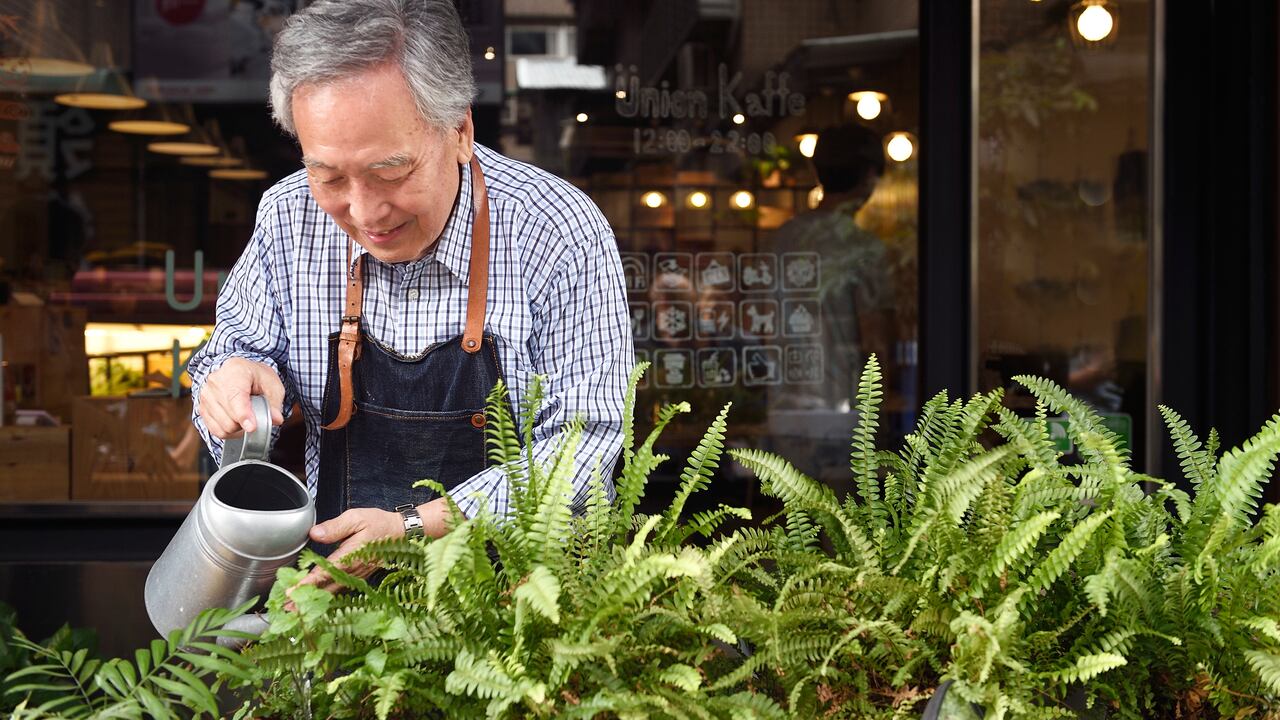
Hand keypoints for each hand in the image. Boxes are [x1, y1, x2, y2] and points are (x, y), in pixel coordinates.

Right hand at [198, 358, 284, 438]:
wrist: (239, 372)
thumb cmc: (256, 378)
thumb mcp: (273, 385)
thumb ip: (275, 403)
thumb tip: (276, 419)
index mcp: (235, 370)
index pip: (236, 397)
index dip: (244, 415)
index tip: (252, 427)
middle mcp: (215, 381)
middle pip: (230, 417)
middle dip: (247, 423)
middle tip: (256, 415)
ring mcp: (205, 395)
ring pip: (223, 427)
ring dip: (238, 428)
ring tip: (246, 416)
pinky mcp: (201, 408)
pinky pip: (215, 430)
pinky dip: (228, 432)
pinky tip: (237, 422)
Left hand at [286, 499, 453, 606]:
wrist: (402, 534)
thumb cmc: (379, 523)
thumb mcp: (357, 517)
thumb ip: (335, 527)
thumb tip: (314, 534)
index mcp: (349, 557)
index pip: (323, 574)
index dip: (306, 584)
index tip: (290, 593)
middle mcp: (352, 571)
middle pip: (324, 589)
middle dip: (304, 600)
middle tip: (285, 610)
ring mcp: (356, 577)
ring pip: (331, 593)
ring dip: (313, 602)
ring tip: (295, 610)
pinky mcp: (358, 578)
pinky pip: (339, 591)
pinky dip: (325, 597)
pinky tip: (315, 601)